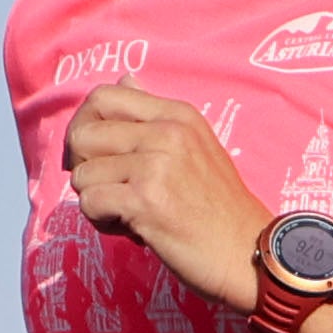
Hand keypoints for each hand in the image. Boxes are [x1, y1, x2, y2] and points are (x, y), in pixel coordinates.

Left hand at [60, 87, 275, 309]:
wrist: (251, 252)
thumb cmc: (219, 208)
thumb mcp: (195, 146)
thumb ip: (155, 117)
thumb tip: (125, 79)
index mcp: (178, 115)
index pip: (103, 97)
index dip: (86, 126)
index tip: (97, 156)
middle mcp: (167, 132)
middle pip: (82, 134)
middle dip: (84, 167)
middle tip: (109, 190)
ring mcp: (156, 165)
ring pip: (82, 174)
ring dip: (97, 200)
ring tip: (129, 214)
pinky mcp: (146, 200)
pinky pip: (89, 203)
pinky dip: (103, 222)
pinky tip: (133, 229)